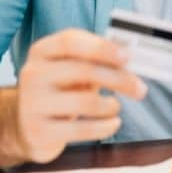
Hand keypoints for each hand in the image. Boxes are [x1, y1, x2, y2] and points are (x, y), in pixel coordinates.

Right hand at [15, 29, 145, 162]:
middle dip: (119, 79)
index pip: (71, 41)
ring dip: (112, 105)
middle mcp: (33, 74)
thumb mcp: (73, 69)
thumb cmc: (62, 90)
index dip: (102, 47)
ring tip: (115, 106)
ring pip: (86, 102)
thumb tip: (131, 55)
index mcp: (42, 51)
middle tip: (141, 89)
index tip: (129, 56)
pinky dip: (106, 127)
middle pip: (85, 70)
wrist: (30, 126)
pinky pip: (82, 130)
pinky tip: (113, 123)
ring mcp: (32, 103)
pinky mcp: (39, 131)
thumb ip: (97, 59)